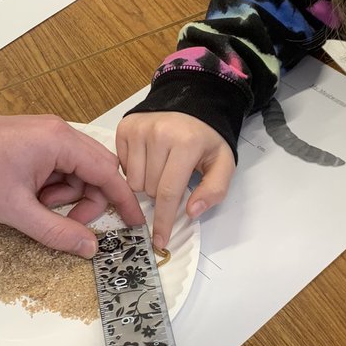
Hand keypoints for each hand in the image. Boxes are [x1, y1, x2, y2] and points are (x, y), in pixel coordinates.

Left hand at [0, 114, 143, 256]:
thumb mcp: (15, 211)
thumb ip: (56, 232)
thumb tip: (89, 248)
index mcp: (59, 140)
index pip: (108, 172)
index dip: (124, 201)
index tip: (135, 225)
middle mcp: (56, 131)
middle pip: (94, 171)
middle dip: (86, 202)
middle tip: (66, 226)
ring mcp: (42, 134)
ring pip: (74, 172)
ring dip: (63, 197)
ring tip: (32, 208)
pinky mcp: (29, 141)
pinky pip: (55, 167)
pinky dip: (48, 189)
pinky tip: (25, 199)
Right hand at [116, 113, 234, 246]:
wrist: (193, 104)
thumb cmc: (206, 138)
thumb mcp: (223, 163)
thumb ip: (214, 190)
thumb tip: (191, 212)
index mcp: (186, 143)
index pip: (168, 193)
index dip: (163, 221)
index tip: (159, 241)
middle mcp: (159, 133)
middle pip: (149, 189)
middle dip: (160, 194)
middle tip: (173, 178)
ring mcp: (139, 128)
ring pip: (133, 181)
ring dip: (146, 183)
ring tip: (161, 167)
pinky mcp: (126, 127)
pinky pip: (122, 166)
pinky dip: (134, 169)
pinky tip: (148, 158)